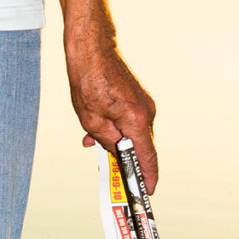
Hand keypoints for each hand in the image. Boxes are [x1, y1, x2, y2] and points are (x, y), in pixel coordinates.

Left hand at [66, 30, 158, 191]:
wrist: (91, 48)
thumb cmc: (89, 81)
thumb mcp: (90, 119)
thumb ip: (106, 141)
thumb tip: (116, 152)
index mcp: (137, 120)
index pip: (148, 156)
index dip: (148, 176)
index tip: (147, 191)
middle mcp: (146, 112)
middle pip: (141, 146)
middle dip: (126, 159)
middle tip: (112, 172)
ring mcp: (144, 103)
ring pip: (133, 133)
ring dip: (117, 141)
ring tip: (92, 141)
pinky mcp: (138, 97)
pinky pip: (130, 120)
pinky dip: (117, 128)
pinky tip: (96, 128)